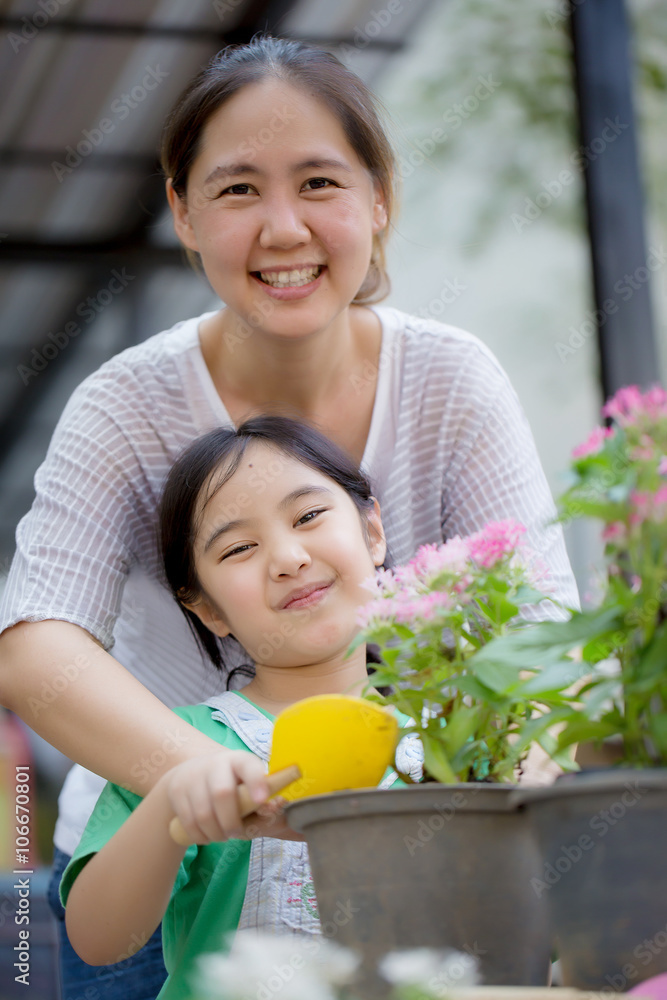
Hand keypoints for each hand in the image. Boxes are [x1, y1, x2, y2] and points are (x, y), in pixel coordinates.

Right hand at [161, 750, 303, 842]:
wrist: (190, 774)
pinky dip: (200, 835)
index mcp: (239, 761)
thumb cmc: (230, 785)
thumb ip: (260, 801)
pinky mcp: (177, 791)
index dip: (256, 782)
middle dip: (230, 821)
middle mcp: (216, 764)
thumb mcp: (246, 786)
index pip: (249, 767)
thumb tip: (270, 811)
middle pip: (222, 794)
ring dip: (215, 833)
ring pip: (203, 813)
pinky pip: (188, 821)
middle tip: (235, 834)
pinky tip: (207, 835)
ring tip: (222, 836)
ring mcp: (194, 776)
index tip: (263, 800)